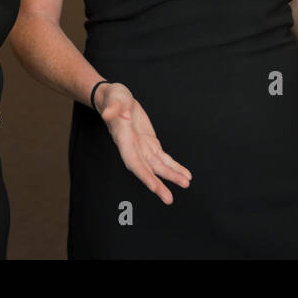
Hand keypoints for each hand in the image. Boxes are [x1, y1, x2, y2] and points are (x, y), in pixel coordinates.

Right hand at [96, 83, 192, 204]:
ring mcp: (142, 147)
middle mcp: (133, 148)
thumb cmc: (114, 98)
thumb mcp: (114, 98)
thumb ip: (114, 108)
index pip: (133, 162)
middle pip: (146, 170)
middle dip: (158, 184)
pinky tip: (185, 174)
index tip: (154, 186)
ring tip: (185, 184)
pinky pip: (163, 158)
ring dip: (171, 176)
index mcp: (124, 140)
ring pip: (158, 166)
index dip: (143, 175)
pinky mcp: (150, 143)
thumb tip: (112, 114)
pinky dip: (174, 166)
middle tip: (168, 199)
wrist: (116, 98)